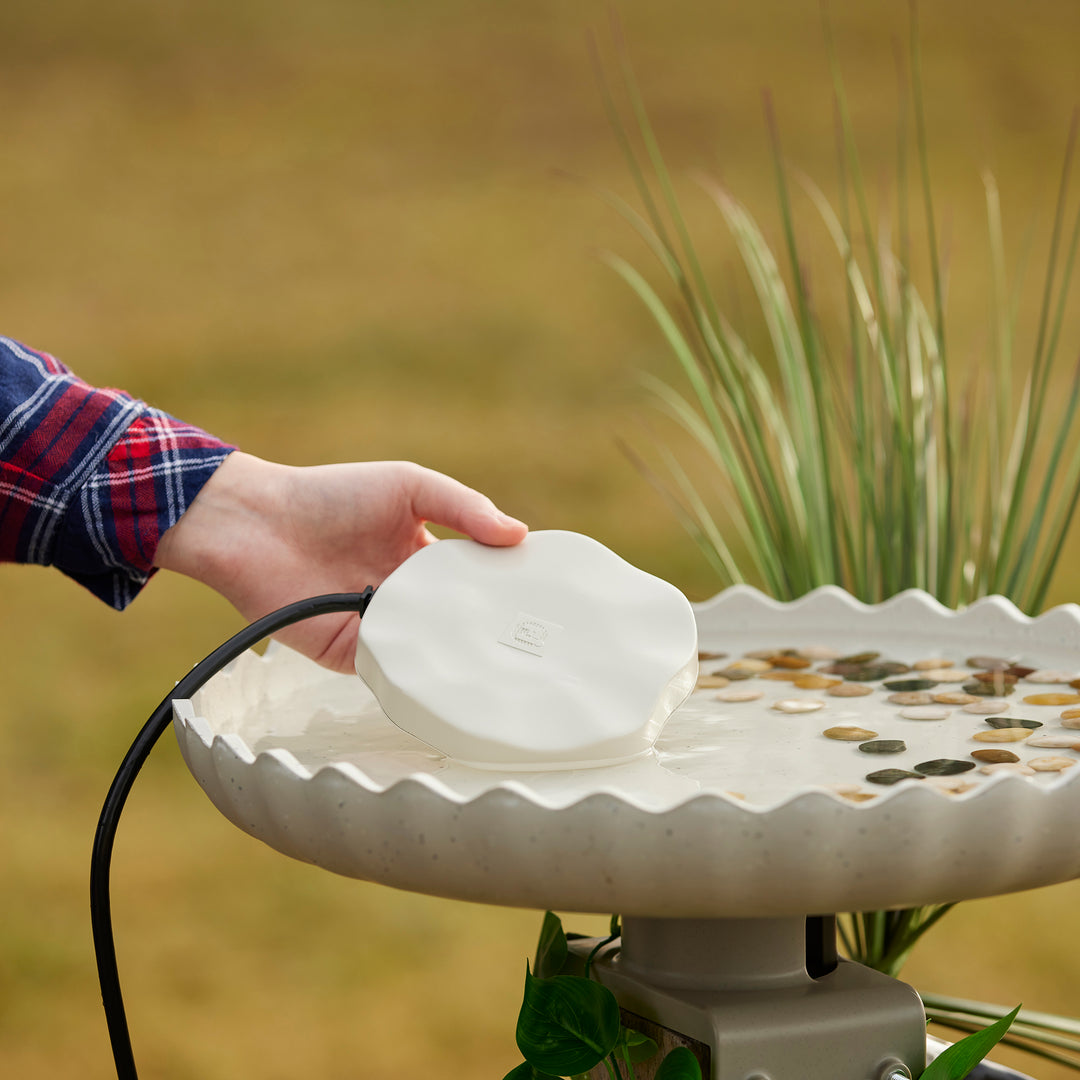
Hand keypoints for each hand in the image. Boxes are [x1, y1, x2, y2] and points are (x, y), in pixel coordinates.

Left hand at [154, 452, 527, 670]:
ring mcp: (382, 629)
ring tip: (511, 668)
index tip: (547, 603)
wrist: (257, 524)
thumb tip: (520, 535)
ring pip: (435, 651)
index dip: (507, 589)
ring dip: (463, 656)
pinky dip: (421, 675)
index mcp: (424, 559)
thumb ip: (464, 507)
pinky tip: (454, 679)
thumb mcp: (408, 486)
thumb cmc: (330, 495)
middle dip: (493, 631)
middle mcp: (407, 597)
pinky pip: (396, 671)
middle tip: (538, 645)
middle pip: (461, 622)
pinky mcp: (354, 655)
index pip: (477, 581)